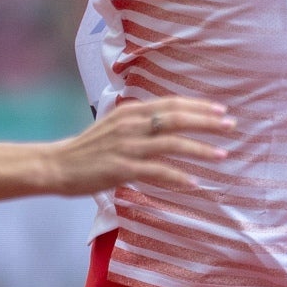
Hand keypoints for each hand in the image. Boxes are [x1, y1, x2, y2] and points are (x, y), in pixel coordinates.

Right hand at [44, 99, 234, 194]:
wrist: (55, 165)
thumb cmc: (88, 148)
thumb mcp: (116, 124)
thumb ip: (142, 121)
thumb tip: (171, 120)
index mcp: (131, 111)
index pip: (172, 103)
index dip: (199, 106)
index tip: (222, 110)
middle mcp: (131, 124)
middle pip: (177, 118)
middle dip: (207, 122)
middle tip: (231, 126)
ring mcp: (126, 146)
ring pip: (172, 143)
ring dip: (200, 149)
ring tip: (222, 155)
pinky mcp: (121, 168)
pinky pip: (157, 171)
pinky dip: (178, 176)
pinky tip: (194, 182)